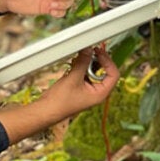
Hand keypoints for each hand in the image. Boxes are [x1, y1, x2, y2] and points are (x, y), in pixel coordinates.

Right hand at [0, 45, 119, 143]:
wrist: (46, 110)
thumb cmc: (60, 102)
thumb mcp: (73, 78)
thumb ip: (82, 62)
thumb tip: (88, 50)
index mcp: (100, 94)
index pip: (113, 74)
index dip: (108, 61)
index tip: (100, 52)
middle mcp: (96, 92)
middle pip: (104, 71)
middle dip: (97, 61)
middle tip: (91, 51)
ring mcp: (88, 90)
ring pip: (94, 71)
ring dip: (88, 63)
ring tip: (81, 56)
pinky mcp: (80, 87)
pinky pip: (85, 74)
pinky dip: (81, 67)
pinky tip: (76, 62)